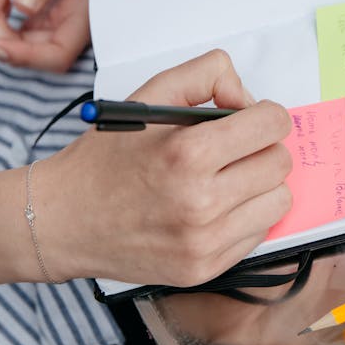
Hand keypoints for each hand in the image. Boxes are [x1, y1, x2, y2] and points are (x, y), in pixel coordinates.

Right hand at [39, 49, 294, 287]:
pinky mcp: (205, 268)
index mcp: (187, 154)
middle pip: (280, 163)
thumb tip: (248, 97)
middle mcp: (200, 202)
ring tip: (226, 179)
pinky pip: (259, 234)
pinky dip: (245, 217)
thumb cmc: (106, 159)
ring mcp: (204, 242)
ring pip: (278, 201)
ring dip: (260, 185)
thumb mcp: (148, 96)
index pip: (273, 125)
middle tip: (234, 150)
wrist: (64, 221)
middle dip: (262, 148)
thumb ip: (205, 75)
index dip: (266, 115)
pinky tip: (214, 208)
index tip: (251, 119)